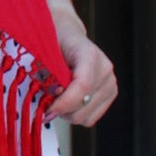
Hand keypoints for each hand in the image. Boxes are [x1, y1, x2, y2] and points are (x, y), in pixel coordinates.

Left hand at [50, 9, 116, 126]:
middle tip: (47, 103)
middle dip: (61, 109)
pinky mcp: (111, 94)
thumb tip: (49, 100)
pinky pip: (91, 119)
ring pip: (86, 117)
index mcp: (89, 54)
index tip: (46, 110)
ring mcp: (111, 82)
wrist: (66, 36)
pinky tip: (68, 103)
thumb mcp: (43, 53)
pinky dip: (76, 115)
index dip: (63, 103)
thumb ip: (46, 75)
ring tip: (57, 100)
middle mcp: (105, 69)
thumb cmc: (52, 43)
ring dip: (67, 114)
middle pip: (83, 105)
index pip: (82, 86)